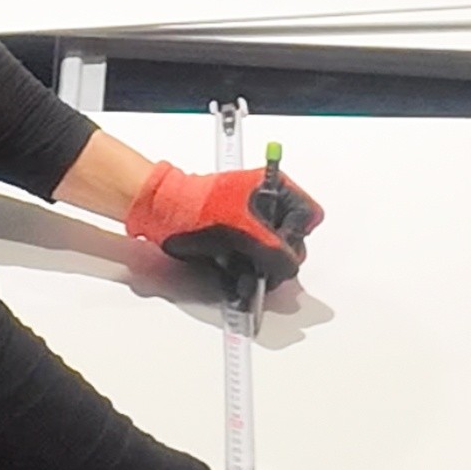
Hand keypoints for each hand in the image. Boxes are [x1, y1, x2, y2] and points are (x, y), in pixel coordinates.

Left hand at [126, 158, 320, 302]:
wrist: (162, 216)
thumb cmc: (197, 207)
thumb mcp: (243, 228)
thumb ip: (273, 249)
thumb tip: (289, 266)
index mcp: (273, 189)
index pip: (308, 216)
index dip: (295, 234)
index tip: (278, 245)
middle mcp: (267, 209)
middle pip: (293, 243)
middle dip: (277, 260)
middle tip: (262, 268)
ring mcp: (253, 230)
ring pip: (274, 261)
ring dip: (261, 273)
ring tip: (243, 276)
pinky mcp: (239, 248)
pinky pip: (255, 269)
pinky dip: (247, 279)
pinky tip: (235, 280)